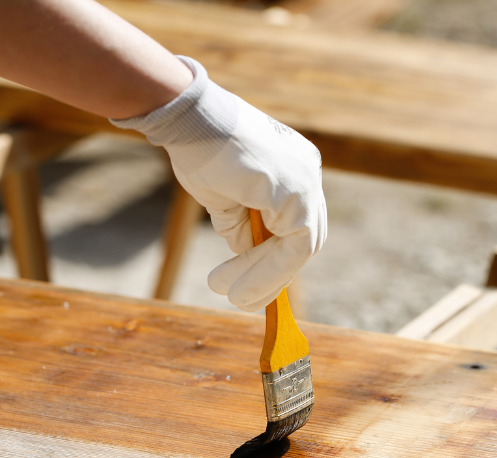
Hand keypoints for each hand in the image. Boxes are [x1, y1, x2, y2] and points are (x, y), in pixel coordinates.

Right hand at [112, 56, 326, 311]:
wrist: (188, 120)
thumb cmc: (201, 150)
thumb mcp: (227, 196)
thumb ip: (242, 224)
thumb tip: (246, 256)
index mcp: (295, 169)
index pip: (296, 221)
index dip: (277, 255)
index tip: (253, 279)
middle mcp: (308, 174)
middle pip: (305, 237)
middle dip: (275, 272)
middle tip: (244, 297)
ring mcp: (306, 183)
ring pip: (299, 248)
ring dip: (265, 279)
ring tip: (234, 299)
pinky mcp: (295, 194)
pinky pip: (290, 249)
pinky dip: (265, 274)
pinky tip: (238, 288)